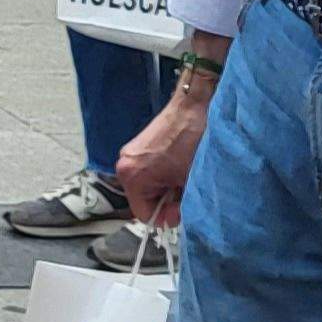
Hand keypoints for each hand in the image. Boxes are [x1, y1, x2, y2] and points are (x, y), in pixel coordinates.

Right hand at [112, 31, 222, 224]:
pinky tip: (182, 164)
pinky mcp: (141, 146)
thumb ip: (182, 207)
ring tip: (186, 173)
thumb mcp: (191, 181)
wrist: (196, 104)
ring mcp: (131, 153)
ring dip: (169, 186)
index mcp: (132, 176)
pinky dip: (166, 174)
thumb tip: (176, 218)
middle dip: (168, 199)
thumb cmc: (194, 139)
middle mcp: (124, 164)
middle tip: (188, 187)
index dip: (167, 217)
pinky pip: (151, 171)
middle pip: (145, 199)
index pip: (144, 215)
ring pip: (150, 185)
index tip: (184, 208)